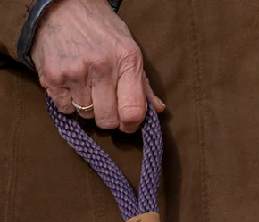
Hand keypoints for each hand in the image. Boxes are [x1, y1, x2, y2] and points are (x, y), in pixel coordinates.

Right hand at [32, 0, 164, 132]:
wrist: (60, 4)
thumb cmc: (98, 27)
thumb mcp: (127, 47)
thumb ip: (142, 82)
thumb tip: (157, 109)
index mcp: (126, 59)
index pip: (132, 111)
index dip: (131, 124)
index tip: (127, 122)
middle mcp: (101, 66)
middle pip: (108, 120)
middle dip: (107, 117)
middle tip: (103, 102)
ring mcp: (75, 71)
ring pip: (86, 115)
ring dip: (86, 107)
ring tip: (84, 84)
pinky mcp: (52, 75)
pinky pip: (65, 108)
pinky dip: (68, 102)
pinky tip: (70, 83)